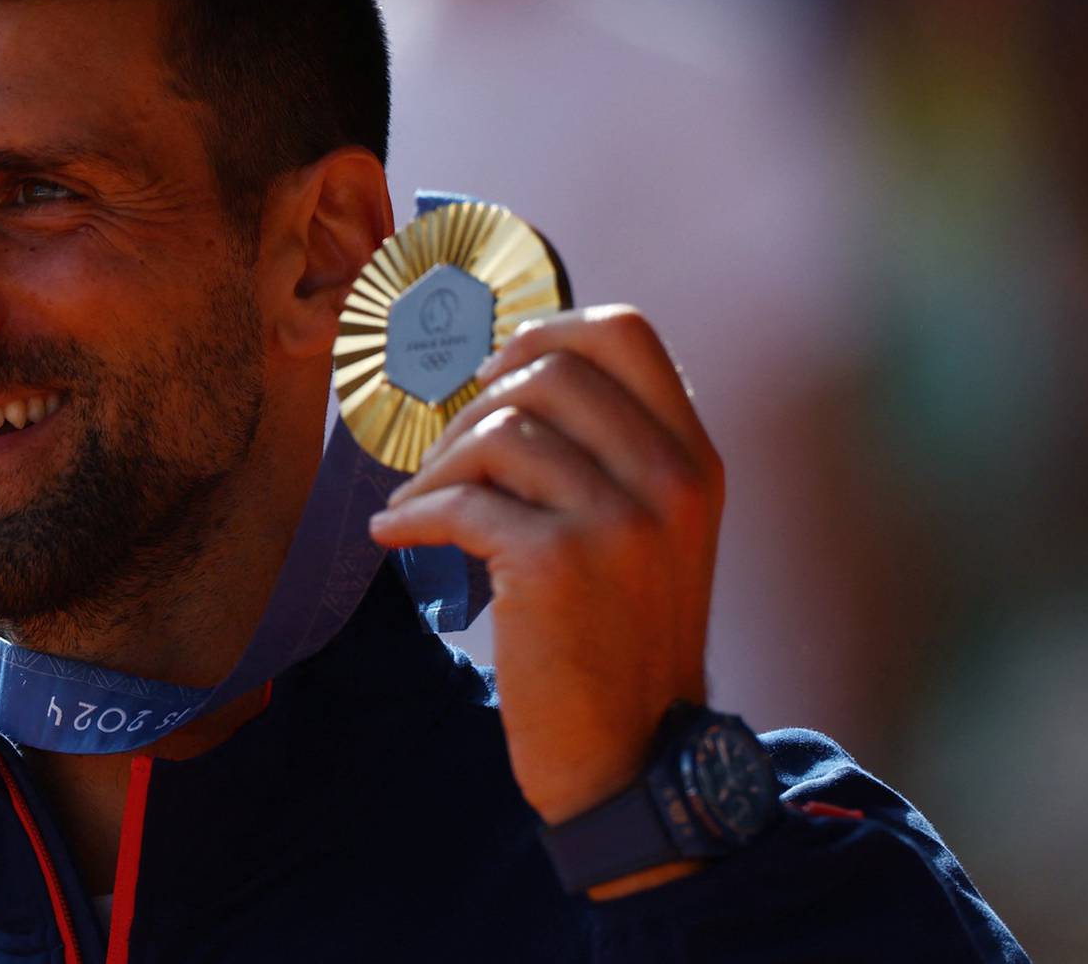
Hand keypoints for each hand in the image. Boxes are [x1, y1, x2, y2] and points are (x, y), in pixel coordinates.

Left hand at [370, 305, 722, 829]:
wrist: (631, 758)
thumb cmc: (621, 640)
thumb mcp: (653, 535)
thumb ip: (612, 455)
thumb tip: (511, 371)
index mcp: (695, 461)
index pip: (626, 333)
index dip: (546, 330)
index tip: (497, 368)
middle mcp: (670, 480)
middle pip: (548, 370)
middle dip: (475, 403)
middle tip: (444, 453)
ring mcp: (619, 520)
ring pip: (498, 432)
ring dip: (436, 465)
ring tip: (416, 503)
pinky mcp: (557, 563)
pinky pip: (461, 502)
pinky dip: (411, 514)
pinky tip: (392, 533)